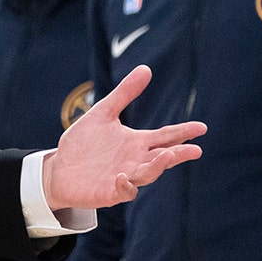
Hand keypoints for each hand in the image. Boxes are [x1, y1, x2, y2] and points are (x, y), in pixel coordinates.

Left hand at [42, 65, 205, 210]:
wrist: (60, 168)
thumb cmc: (85, 143)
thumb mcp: (103, 113)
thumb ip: (124, 93)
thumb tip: (146, 68)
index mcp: (137, 142)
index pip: (165, 137)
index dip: (183, 132)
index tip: (201, 127)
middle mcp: (135, 160)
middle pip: (162, 157)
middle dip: (178, 154)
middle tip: (195, 149)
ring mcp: (125, 177)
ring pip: (148, 174)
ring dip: (157, 167)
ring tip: (166, 156)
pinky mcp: (110, 192)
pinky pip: (124, 191)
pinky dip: (126, 185)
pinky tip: (122, 176)